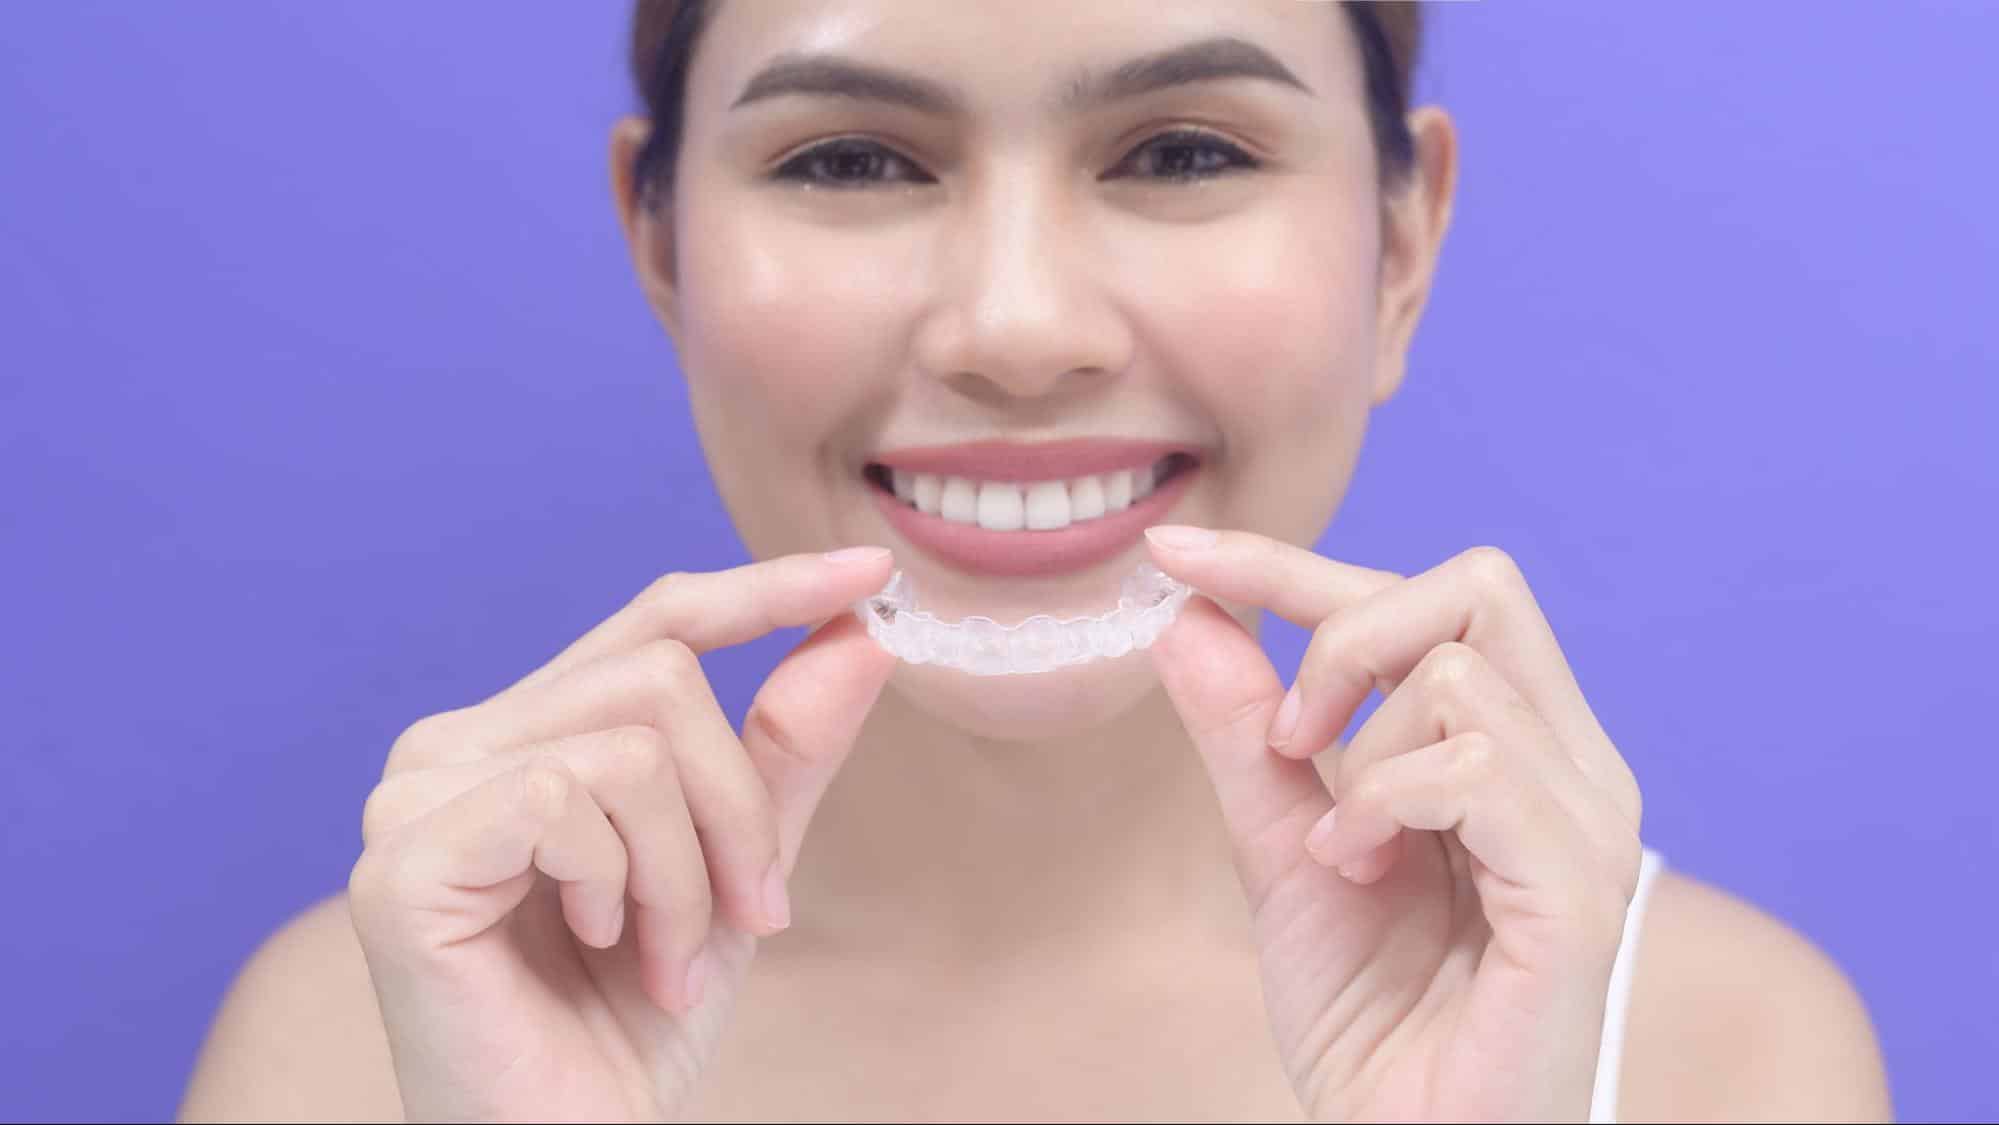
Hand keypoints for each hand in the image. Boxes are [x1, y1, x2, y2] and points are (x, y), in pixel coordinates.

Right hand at [344, 547, 897, 1121]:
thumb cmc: (635, 1018)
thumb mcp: (738, 868)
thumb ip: (785, 753)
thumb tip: (860, 632)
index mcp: (525, 733)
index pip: (654, 621)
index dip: (762, 588)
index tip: (868, 570)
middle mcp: (455, 745)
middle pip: (660, 678)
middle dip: (737, 808)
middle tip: (752, 915)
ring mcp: (415, 795)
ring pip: (629, 741)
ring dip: (688, 871)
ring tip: (670, 957)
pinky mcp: (401, 859)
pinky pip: (569, 794)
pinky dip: (623, 882)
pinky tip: (598, 944)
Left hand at [1142, 528, 1643, 1122]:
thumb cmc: (1372, 1019)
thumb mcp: (1283, 852)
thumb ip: (1245, 739)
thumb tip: (1184, 618)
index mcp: (1515, 747)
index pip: (1423, 599)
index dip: (1289, 563)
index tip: (1173, 549)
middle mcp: (1569, 767)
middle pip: (1479, 585)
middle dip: (1345, 632)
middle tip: (1290, 737)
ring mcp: (1585, 826)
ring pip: (1459, 675)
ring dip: (1358, 752)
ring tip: (1339, 848)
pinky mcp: (1578, 893)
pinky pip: (1474, 765)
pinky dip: (1383, 801)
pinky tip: (1358, 864)